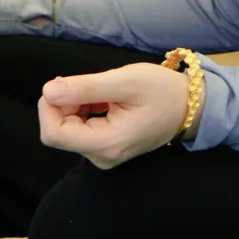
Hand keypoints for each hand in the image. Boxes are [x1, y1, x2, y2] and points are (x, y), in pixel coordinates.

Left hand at [38, 63, 191, 169]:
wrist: (191, 106)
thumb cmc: (162, 90)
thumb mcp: (125, 81)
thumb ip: (85, 87)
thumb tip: (48, 91)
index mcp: (106, 144)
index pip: (54, 133)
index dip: (49, 106)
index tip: (65, 83)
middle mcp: (102, 157)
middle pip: (60, 132)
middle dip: (64, 104)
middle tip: (87, 82)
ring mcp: (105, 156)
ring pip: (68, 130)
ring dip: (74, 106)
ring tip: (101, 90)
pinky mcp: (108, 149)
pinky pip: (81, 131)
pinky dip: (83, 111)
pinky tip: (101, 99)